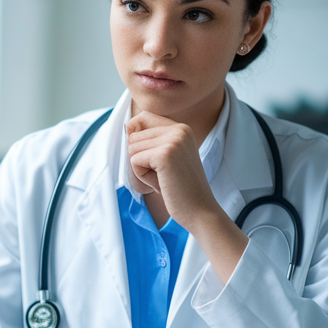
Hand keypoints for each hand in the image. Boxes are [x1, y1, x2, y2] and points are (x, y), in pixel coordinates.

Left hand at [125, 111, 221, 228]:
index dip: (137, 138)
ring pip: (132, 148)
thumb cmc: (179, 188)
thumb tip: (128, 126)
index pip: (143, 117)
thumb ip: (152, 140)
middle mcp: (179, 129)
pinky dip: (142, 175)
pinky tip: (161, 182)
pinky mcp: (165, 154)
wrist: (200, 210)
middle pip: (134, 135)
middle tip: (163, 174)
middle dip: (141, 158)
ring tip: (163, 178)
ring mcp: (173, 140)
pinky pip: (134, 160)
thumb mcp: (168, 157)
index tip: (152, 158)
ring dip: (141, 168)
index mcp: (181, 128)